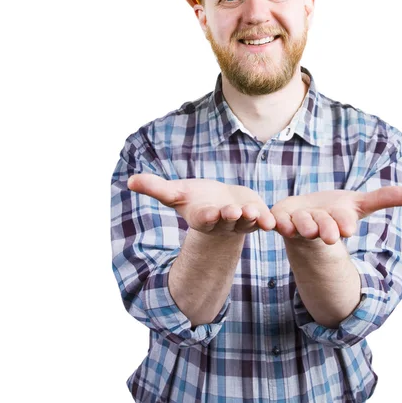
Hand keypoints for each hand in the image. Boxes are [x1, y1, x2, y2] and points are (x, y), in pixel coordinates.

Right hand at [127, 174, 275, 236]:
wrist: (219, 204)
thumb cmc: (195, 198)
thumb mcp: (175, 192)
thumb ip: (155, 188)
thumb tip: (128, 181)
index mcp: (203, 216)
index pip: (204, 218)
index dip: (208, 215)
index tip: (210, 212)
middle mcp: (223, 221)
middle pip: (228, 219)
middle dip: (231, 216)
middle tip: (234, 211)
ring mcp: (241, 222)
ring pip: (247, 221)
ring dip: (251, 217)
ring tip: (254, 211)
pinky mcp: (257, 216)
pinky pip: (263, 220)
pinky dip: (267, 220)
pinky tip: (273, 220)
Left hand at [271, 186, 401, 244]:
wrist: (303, 216)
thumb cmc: (333, 212)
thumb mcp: (358, 204)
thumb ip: (383, 198)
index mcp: (336, 223)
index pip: (342, 223)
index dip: (344, 224)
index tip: (346, 228)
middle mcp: (316, 226)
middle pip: (321, 227)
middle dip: (325, 228)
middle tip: (328, 233)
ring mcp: (296, 225)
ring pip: (298, 225)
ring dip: (301, 224)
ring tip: (305, 223)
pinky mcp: (279, 220)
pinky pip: (276, 222)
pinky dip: (276, 222)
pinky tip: (277, 221)